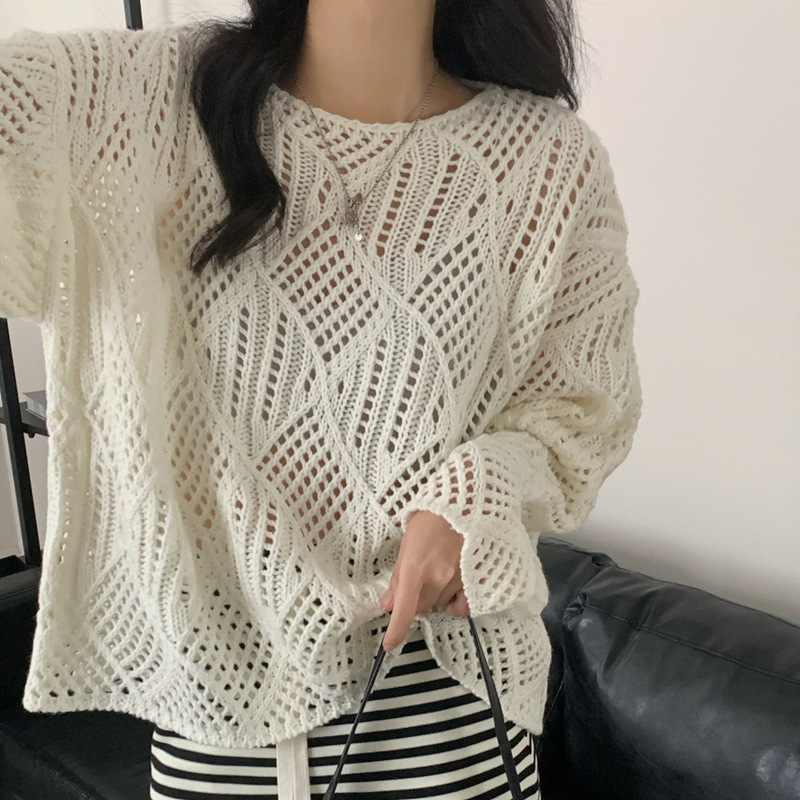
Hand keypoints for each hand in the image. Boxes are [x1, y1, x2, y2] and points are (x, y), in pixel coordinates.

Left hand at [379, 509, 470, 651]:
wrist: (466, 498)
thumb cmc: (434, 514)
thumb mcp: (408, 541)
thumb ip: (399, 577)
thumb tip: (388, 603)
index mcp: (416, 566)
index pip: (404, 610)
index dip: (395, 631)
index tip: (389, 645)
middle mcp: (439, 577)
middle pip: (423, 607)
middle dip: (416, 600)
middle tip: (419, 580)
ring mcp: (461, 578)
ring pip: (442, 604)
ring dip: (437, 595)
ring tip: (440, 568)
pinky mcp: (478, 577)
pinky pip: (465, 604)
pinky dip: (457, 602)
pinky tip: (454, 589)